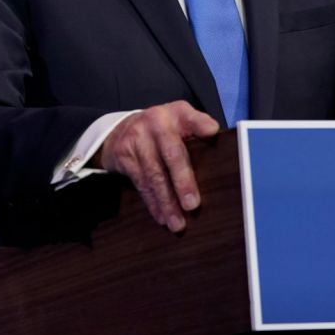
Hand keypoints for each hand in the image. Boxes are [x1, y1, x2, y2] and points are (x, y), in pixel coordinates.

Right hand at [98, 100, 220, 231]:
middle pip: (171, 155)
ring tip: (178, 222)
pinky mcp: (124, 156)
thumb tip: (213, 133)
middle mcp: (155, 123)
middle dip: (182, 181)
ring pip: (154, 175)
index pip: (190, 117)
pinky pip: (141, 184)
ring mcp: (137, 139)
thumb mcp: (181, 118)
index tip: (211, 132)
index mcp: (175, 113)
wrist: (120, 129)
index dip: (200, 124)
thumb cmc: (163, 128)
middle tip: (192, 205)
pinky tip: (161, 217)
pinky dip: (152, 203)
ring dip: (166, 202)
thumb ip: (199, 124)